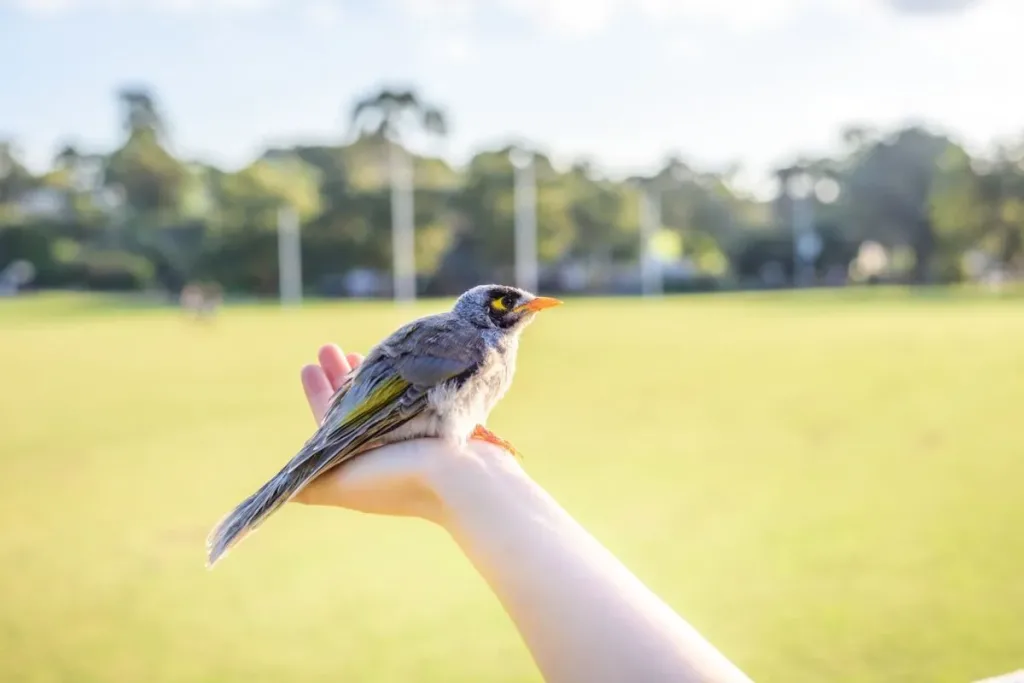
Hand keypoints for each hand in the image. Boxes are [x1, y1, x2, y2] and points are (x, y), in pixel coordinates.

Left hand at [291, 343, 502, 522]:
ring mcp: (416, 434)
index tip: (309, 365)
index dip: (319, 393)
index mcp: (361, 461)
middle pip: (355, 406)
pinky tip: (401, 359)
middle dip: (339, 376)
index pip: (330, 422)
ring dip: (368, 373)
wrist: (464, 479)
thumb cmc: (401, 479)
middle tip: (327, 347)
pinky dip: (403, 376)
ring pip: (387, 397)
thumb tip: (278, 495)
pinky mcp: (441, 422)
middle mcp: (385, 448)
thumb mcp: (342, 485)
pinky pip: (415, 393)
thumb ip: (309, 485)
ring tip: (354, 349)